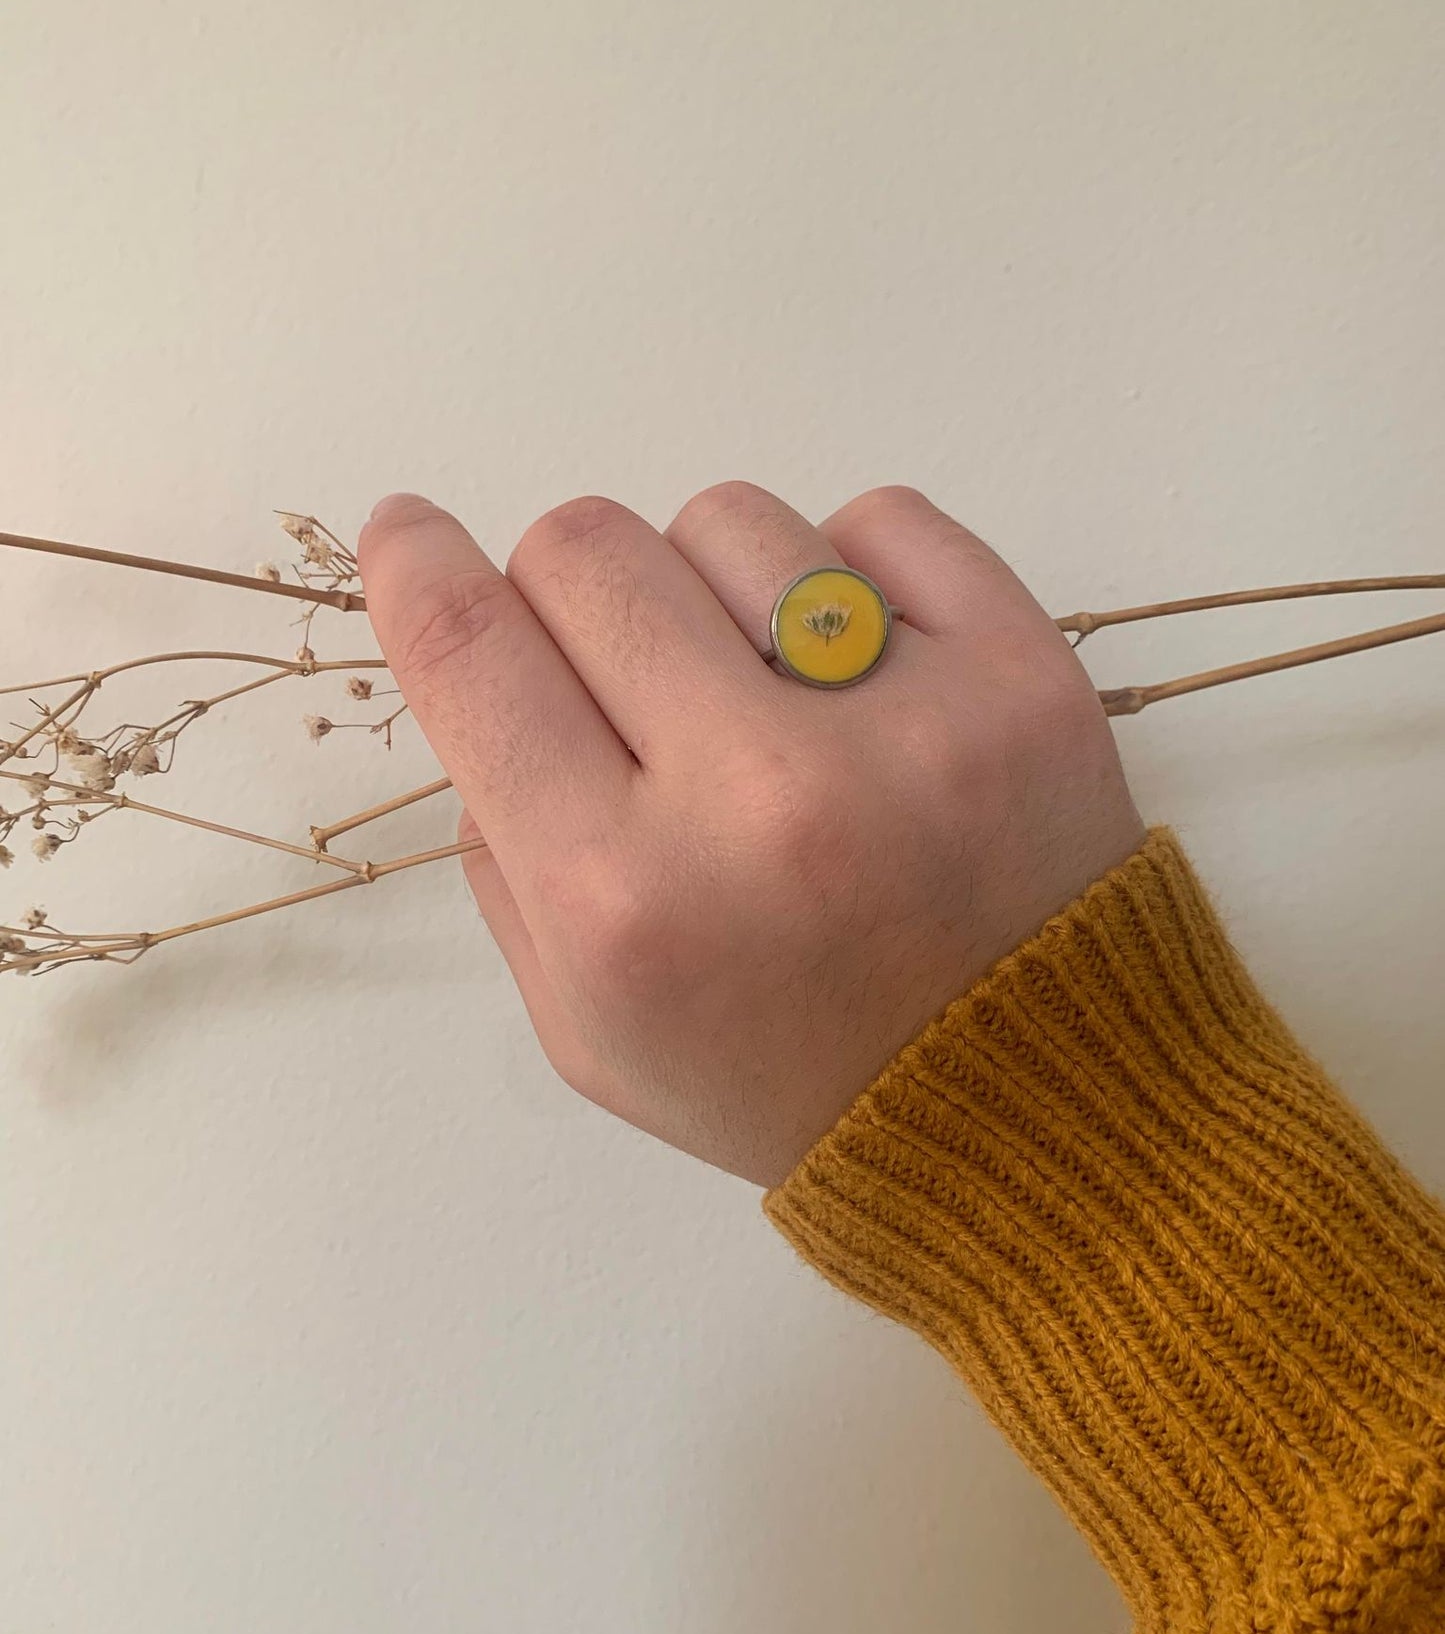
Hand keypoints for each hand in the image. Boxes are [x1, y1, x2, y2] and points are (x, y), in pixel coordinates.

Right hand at [357, 483, 1144, 1183]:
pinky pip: (881, 518)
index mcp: (620, 902)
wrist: (1029, 1115)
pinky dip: (848, 574)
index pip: (468, 652)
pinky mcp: (1024, 674)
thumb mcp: (593, 1036)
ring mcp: (906, 725)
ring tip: (767, 694)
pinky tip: (860, 671)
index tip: (409, 532)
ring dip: (714, 588)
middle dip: (571, 592)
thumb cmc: (788, 1082)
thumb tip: (487, 684)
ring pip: (730, 519)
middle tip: (626, 669)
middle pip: (586, 549)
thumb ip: (505, 865)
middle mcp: (755, 796)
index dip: (413, 567)